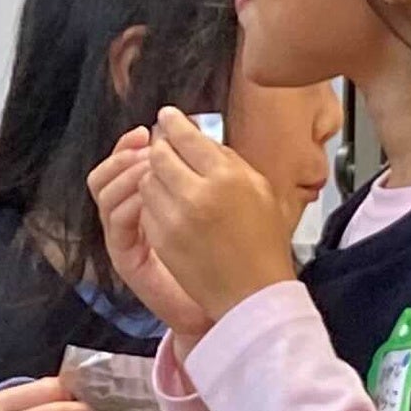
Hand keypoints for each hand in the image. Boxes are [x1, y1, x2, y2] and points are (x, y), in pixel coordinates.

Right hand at [88, 134, 205, 342]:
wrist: (226, 302)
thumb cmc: (223, 252)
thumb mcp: (210, 202)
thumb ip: (195, 172)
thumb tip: (191, 133)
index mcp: (144, 200)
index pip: (122, 162)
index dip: (130, 143)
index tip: (150, 130)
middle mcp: (128, 216)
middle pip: (104, 174)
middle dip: (124, 155)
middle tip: (146, 148)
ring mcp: (123, 237)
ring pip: (103, 193)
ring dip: (125, 175)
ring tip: (149, 171)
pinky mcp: (125, 258)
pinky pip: (116, 223)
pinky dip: (129, 205)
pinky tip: (148, 199)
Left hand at [137, 108, 302, 328]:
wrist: (253, 293)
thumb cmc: (263, 242)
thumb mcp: (259, 190)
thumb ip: (228, 160)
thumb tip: (200, 138)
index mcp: (227, 177)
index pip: (186, 136)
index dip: (173, 122)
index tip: (167, 117)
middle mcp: (198, 194)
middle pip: (159, 154)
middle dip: (161, 148)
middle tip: (166, 147)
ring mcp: (176, 219)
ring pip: (147, 180)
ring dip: (156, 176)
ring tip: (172, 182)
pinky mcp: (162, 239)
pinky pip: (147, 208)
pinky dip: (155, 203)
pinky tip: (172, 209)